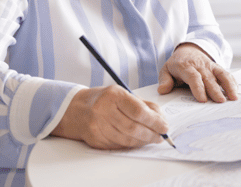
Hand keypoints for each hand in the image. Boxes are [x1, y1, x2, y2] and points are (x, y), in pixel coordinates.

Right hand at [51, 85, 168, 148]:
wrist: (76, 109)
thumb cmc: (103, 100)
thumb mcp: (122, 94)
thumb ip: (143, 104)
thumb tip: (161, 119)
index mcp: (113, 95)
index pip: (138, 111)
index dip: (155, 121)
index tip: (164, 126)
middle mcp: (103, 110)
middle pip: (133, 128)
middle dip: (151, 134)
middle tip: (160, 136)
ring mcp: (97, 126)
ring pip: (126, 139)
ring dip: (143, 141)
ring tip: (151, 139)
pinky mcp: (95, 139)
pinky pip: (118, 145)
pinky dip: (131, 145)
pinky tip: (137, 141)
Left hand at [157, 43, 237, 102]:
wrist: (187, 50)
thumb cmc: (177, 64)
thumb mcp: (166, 70)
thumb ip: (164, 80)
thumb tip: (162, 90)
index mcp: (186, 67)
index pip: (193, 77)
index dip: (198, 88)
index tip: (203, 100)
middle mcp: (200, 66)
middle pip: (209, 78)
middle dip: (215, 90)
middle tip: (221, 102)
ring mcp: (210, 66)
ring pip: (221, 74)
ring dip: (228, 86)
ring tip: (234, 97)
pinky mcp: (217, 68)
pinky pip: (226, 74)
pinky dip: (232, 82)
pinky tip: (236, 92)